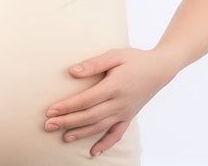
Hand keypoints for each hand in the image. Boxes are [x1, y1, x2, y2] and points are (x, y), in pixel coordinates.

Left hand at [42, 47, 176, 157]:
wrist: (159, 70)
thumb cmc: (134, 59)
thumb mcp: (114, 55)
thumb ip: (93, 64)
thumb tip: (71, 72)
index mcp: (114, 86)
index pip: (86, 100)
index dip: (67, 106)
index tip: (50, 111)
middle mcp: (119, 103)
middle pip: (89, 116)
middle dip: (67, 122)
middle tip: (48, 126)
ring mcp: (125, 112)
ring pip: (100, 127)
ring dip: (80, 133)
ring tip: (63, 138)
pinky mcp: (129, 117)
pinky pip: (116, 135)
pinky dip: (105, 144)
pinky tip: (93, 152)